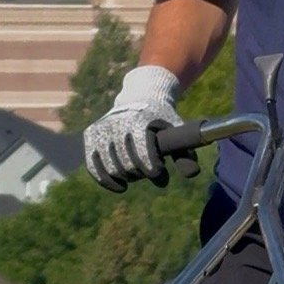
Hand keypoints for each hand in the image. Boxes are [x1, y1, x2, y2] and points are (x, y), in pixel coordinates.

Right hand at [84, 65, 184, 192]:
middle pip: (128, 165)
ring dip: (127, 177)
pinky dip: (106, 180)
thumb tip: (192, 174)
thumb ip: (185, 152)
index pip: (143, 154)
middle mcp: (117, 124)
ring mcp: (101, 130)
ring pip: (112, 169)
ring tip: (137, 173)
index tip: (160, 175)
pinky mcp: (90, 136)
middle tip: (149, 171)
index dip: (153, 170)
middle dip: (141, 173)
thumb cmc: (161, 118)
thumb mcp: (176, 130)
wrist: (140, 96)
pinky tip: (121, 187)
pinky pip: (93, 166)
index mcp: (139, 121)